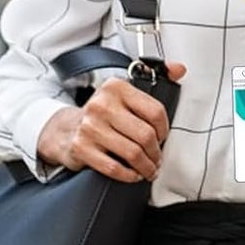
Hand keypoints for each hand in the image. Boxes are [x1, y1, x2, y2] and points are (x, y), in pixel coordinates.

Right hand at [37, 62, 185, 182]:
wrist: (65, 129)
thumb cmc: (102, 113)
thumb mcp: (125, 92)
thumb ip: (157, 77)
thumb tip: (179, 69)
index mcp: (116, 88)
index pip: (154, 111)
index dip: (164, 129)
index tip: (163, 136)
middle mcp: (102, 105)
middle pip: (145, 135)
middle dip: (156, 151)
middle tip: (158, 158)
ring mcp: (90, 127)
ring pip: (132, 153)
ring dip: (146, 166)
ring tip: (149, 168)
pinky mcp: (81, 148)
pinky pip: (113, 167)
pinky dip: (128, 175)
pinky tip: (133, 174)